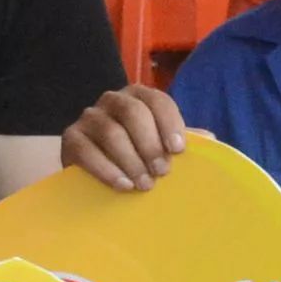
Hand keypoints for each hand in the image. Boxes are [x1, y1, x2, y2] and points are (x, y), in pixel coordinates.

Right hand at [60, 85, 185, 191]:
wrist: (95, 170)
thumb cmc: (137, 155)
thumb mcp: (159, 144)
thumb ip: (179, 139)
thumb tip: (210, 138)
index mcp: (138, 96)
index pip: (157, 100)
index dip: (169, 123)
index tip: (178, 150)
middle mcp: (112, 100)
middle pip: (133, 113)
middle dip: (150, 144)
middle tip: (161, 172)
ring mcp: (89, 117)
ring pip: (111, 132)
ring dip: (131, 161)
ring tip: (144, 185)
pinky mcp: (70, 138)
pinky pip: (87, 151)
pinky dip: (107, 170)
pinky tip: (123, 186)